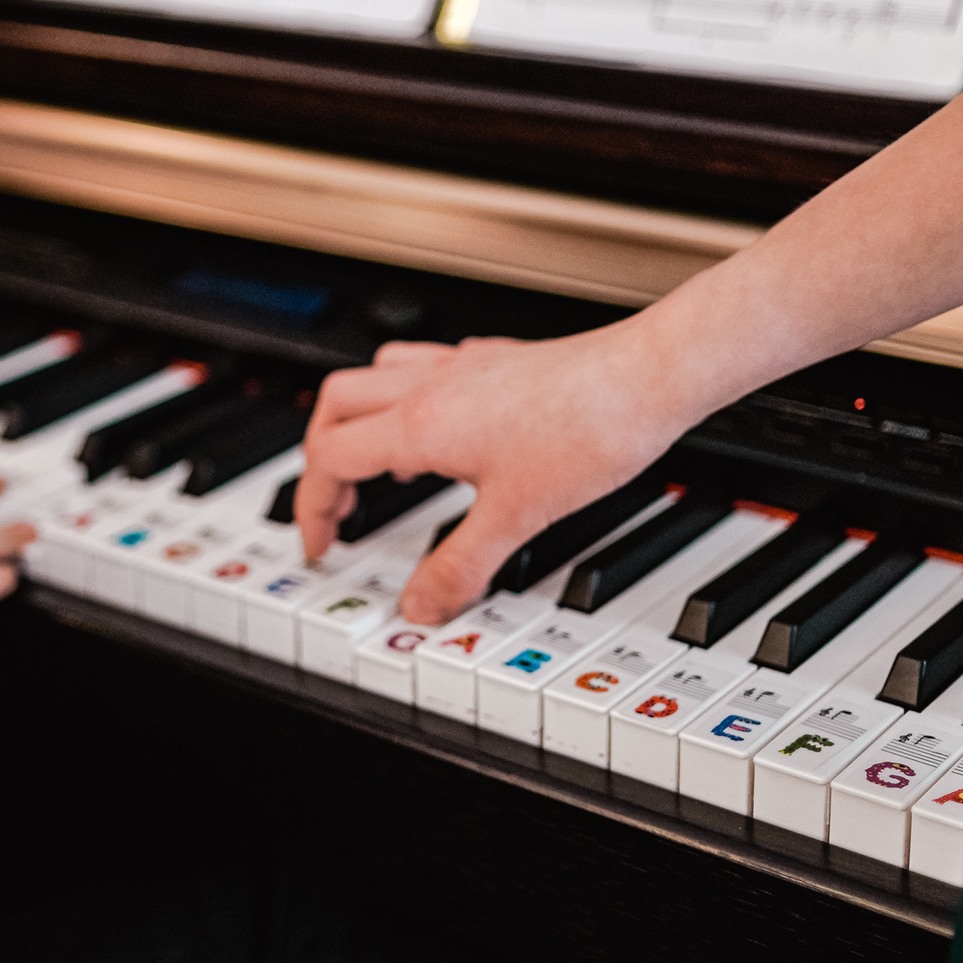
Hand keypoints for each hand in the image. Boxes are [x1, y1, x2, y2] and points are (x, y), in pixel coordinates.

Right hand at [296, 321, 699, 625]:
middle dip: (319, 459)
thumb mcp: (518, 518)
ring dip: (357, 420)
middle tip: (336, 506)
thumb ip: (460, 564)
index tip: (321, 544)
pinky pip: (423, 366)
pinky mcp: (494, 359)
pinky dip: (407, 400)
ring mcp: (462, 366)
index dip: (311, 507)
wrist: (651, 376)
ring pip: (373, 376)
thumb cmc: (591, 429)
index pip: (329, 459)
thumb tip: (421, 603)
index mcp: (421, 423)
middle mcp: (431, 385)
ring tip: (378, 466)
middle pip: (334, 407)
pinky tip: (442, 430)